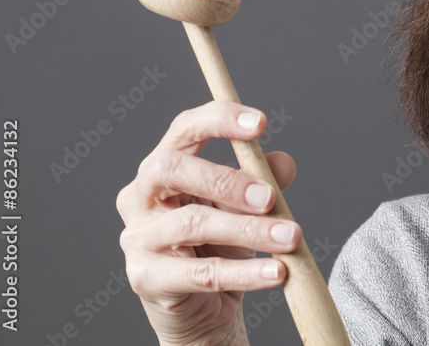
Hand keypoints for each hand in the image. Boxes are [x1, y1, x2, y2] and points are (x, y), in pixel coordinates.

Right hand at [116, 101, 300, 345]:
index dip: (219, 120)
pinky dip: (245, 272)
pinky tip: (276, 272)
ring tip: (290, 238)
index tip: (260, 123)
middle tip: (270, 199)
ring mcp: (138, 239)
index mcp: (163, 168)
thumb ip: (262, 182)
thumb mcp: (244, 209)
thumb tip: (283, 162)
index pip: (183, 129)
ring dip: (249, 231)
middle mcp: (140, 197)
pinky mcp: (147, 279)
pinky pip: (201, 273)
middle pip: (172, 170)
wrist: (204, 308)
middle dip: (226, 180)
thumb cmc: (218, 246)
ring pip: (192, 224)